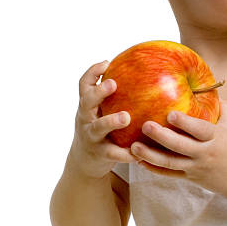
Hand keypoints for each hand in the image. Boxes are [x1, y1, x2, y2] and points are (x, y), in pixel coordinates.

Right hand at [69, 60, 136, 178]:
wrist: (83, 162)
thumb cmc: (100, 128)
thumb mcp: (100, 110)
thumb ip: (114, 95)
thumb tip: (143, 70)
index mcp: (87, 105)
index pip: (84, 84)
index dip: (93, 72)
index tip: (107, 63)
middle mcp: (86, 118)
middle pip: (87, 102)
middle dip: (99, 92)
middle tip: (113, 83)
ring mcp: (91, 136)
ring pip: (98, 127)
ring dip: (111, 121)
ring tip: (126, 117)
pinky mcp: (100, 154)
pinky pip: (113, 153)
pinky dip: (125, 153)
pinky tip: (139, 153)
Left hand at [130, 99, 226, 194]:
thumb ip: (222, 105)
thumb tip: (208, 86)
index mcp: (216, 138)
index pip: (199, 130)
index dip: (185, 122)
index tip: (169, 112)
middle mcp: (205, 153)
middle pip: (180, 146)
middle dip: (161, 137)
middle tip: (145, 125)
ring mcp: (196, 168)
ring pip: (171, 163)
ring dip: (151, 155)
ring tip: (134, 146)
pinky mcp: (190, 178)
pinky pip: (169, 174)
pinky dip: (154, 168)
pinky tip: (139, 160)